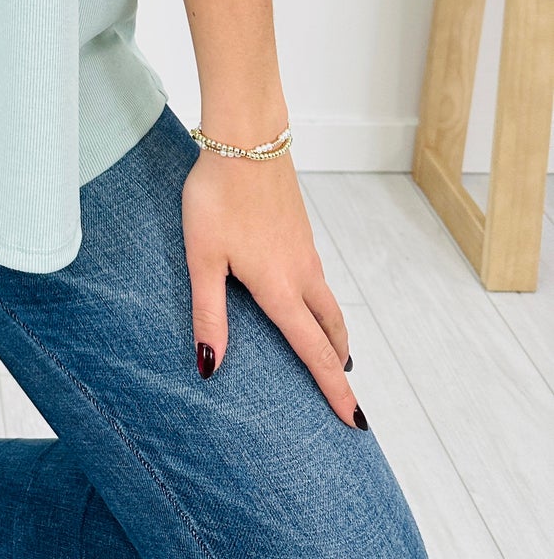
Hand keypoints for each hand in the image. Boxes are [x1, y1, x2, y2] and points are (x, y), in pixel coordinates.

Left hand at [181, 148, 366, 429]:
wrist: (246, 137)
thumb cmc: (218, 196)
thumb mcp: (204, 258)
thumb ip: (208, 313)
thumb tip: (211, 367)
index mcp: (280, 288)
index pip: (313, 351)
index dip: (334, 389)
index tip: (355, 421)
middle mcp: (302, 273)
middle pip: (330, 329)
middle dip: (338, 363)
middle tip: (346, 393)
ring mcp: (305, 248)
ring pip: (328, 301)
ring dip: (333, 332)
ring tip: (333, 351)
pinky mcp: (299, 227)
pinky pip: (319, 277)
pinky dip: (323, 302)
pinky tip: (306, 296)